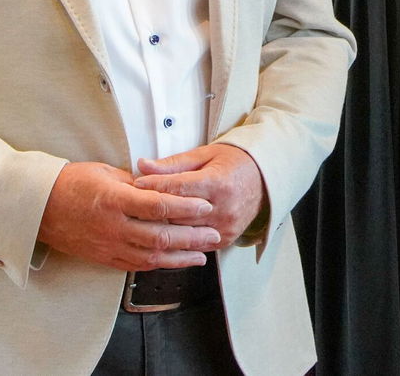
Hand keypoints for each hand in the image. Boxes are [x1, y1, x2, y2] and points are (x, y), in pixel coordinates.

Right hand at [37, 161, 220, 270]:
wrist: (38, 207)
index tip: (205, 206)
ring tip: (202, 253)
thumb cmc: (70, 184)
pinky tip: (175, 262)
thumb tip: (161, 184)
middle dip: (192, 236)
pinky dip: (160, 265)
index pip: (158, 206)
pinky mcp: (104, 258)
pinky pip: (136, 265)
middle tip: (213, 233)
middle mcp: (113, 226)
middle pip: (160, 236)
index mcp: (114, 200)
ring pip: (151, 256)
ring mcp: (109, 245)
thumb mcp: (105, 171)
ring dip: (181, 257)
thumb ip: (136, 181)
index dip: (185, 208)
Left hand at [134, 143, 268, 241]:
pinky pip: (195, 245)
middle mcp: (223, 207)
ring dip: (163, 227)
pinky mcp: (226, 239)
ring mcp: (225, 226)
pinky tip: (167, 232)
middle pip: (177, 214)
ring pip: (183, 233)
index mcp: (218, 183)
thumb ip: (172, 164)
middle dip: (153, 209)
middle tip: (135, 204)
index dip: (153, 186)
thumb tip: (144, 166)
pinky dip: (180, 239)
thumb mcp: (204, 155)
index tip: (137, 184)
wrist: (264, 178)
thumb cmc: (235, 163)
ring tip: (146, 219)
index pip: (177, 188)